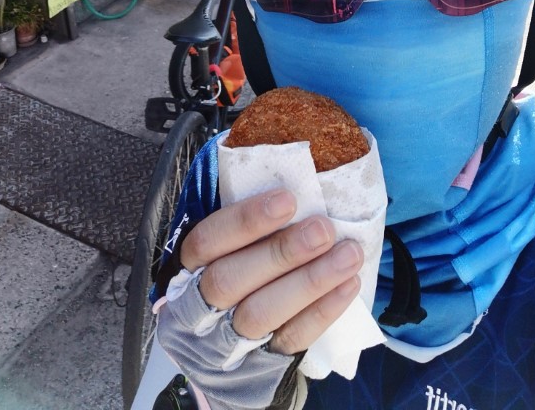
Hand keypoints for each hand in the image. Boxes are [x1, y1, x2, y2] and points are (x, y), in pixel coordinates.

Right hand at [179, 188, 363, 354]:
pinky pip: (290, 339)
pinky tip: (349, 283)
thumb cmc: (233, 271)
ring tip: (348, 254)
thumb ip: (242, 219)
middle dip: (281, 252)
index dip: (245, 221)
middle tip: (323, 229)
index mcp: (185, 269)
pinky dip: (323, 311)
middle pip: (230, 281)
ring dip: (310, 281)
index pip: (206, 242)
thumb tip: (286, 169)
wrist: (227, 349)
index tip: (288, 199)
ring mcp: (226, 342)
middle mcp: (197, 308)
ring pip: (261, 313)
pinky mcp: (258, 365)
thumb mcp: (224, 245)